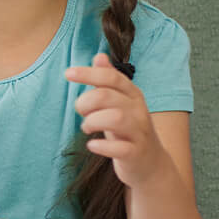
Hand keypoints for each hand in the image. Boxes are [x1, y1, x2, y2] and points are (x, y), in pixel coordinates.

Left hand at [65, 53, 170, 189]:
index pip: (111, 77)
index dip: (89, 73)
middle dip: (85, 102)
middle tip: (82, 113)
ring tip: (87, 127)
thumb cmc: (128, 129)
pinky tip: (92, 145)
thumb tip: (99, 56)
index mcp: (133, 94)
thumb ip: (108, 81)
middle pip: (107, 96)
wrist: (150, 163)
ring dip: (92, 121)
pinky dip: (101, 146)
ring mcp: (139, 132)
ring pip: (115, 118)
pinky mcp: (136, 153)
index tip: (67, 73)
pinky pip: (119, 148)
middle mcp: (138, 110)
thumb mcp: (120, 102)